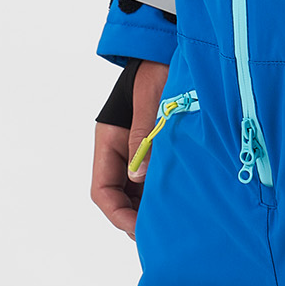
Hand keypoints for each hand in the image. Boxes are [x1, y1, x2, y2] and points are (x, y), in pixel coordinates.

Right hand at [92, 60, 170, 236]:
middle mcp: (118, 151)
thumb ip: (143, 138)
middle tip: (162, 237)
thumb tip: (139, 178)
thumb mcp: (150, 102)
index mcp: (108, 141)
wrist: (165, 48)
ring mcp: (136, 151)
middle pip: (120, 197)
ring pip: (137, 192)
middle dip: (136, 219)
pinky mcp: (155, 149)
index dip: (119, 215)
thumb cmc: (155, 69)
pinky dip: (163, 193)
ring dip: (150, 208)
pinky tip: (181, 203)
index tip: (140, 230)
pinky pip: (153, 179)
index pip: (103, 191)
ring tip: (174, 224)